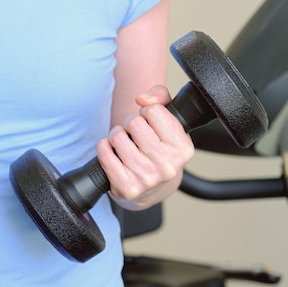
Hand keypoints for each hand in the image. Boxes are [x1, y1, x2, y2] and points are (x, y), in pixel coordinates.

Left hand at [97, 85, 193, 209]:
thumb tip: (142, 99)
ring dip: (116, 136)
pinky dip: (104, 148)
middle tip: (134, 135)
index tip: (149, 122)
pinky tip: (112, 152)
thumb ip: (160, 97)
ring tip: (125, 144)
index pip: (153, 111)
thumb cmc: (158, 148)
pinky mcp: (127, 188)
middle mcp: (168, 166)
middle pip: (134, 123)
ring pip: (117, 137)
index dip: (146, 113)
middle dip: (130, 124)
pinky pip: (106, 156)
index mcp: (183, 148)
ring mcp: (148, 179)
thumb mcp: (167, 120)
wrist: (150, 189)